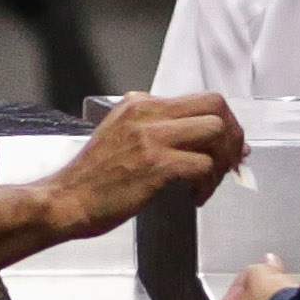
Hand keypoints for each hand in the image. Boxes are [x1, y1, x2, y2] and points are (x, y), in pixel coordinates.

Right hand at [43, 91, 244, 240]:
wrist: (66, 200)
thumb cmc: (92, 178)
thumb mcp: (118, 134)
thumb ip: (152, 128)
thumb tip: (196, 139)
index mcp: (139, 104)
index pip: (201, 99)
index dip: (225, 123)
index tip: (230, 145)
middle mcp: (147, 114)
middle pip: (215, 106)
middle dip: (233, 136)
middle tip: (231, 162)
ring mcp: (151, 137)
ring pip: (215, 132)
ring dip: (223, 160)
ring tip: (210, 182)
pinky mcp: (155, 164)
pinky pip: (203, 165)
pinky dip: (208, 184)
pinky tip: (195, 196)